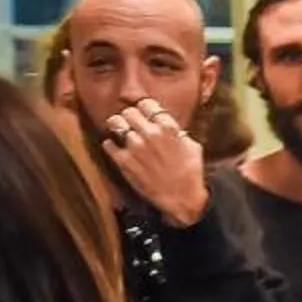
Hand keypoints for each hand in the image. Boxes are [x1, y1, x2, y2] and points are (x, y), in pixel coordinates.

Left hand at [97, 98, 207, 225]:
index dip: (144, 108)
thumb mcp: (192, 146)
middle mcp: (150, 133)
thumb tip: (168, 126)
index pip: (147, 104)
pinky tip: (116, 148)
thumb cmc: (191, 173)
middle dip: (130, 117)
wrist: (182, 198)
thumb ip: (177, 132)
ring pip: (115, 123)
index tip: (144, 113)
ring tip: (120, 131)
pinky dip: (111, 145)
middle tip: (131, 123)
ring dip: (118, 127)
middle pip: (129, 111)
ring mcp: (135, 147)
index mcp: (168, 127)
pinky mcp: (124, 161)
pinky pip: (108, 144)